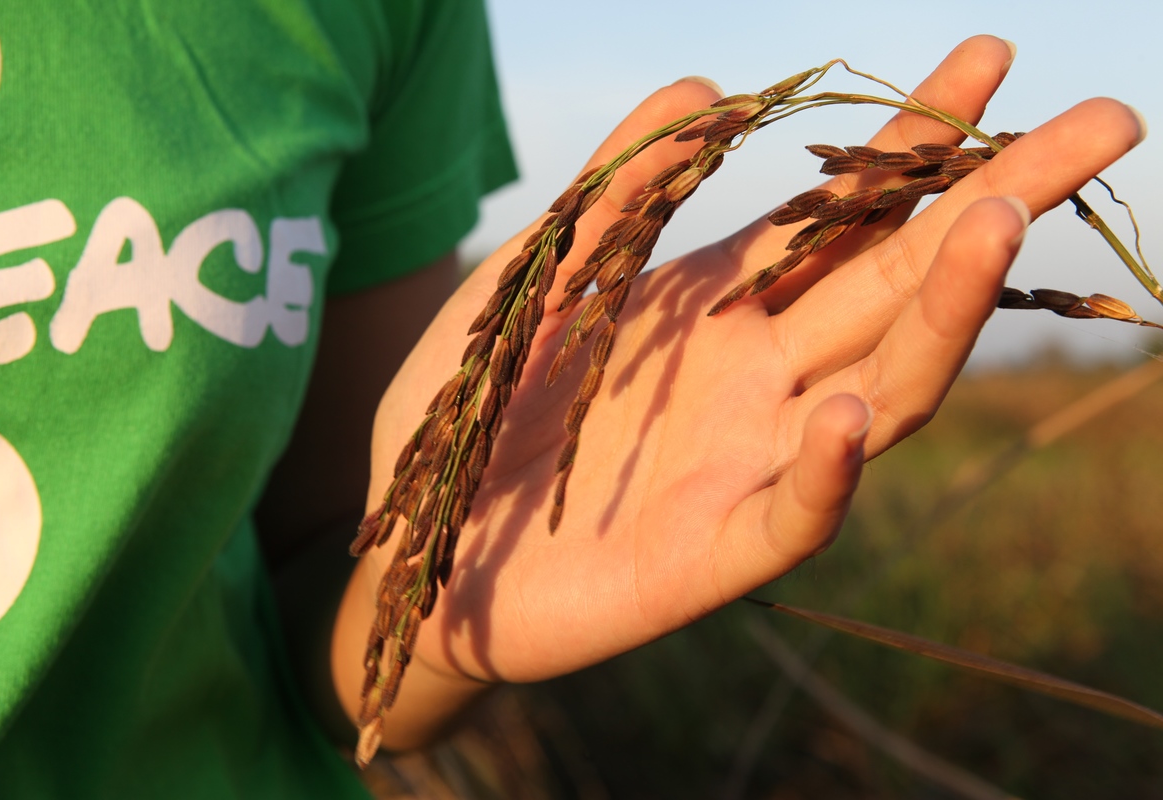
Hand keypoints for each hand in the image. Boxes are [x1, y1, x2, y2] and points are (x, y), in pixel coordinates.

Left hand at [332, 35, 1143, 746]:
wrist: (425, 543)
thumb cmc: (475, 409)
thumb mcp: (538, 277)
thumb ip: (617, 193)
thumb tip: (703, 83)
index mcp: (724, 306)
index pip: (846, 215)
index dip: (918, 142)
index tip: (987, 58)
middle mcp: (759, 378)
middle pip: (899, 286)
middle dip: (996, 202)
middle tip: (1105, 120)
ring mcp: (745, 464)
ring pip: (880, 391)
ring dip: (941, 316)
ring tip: (991, 226)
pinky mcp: (709, 555)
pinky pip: (793, 517)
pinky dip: (825, 471)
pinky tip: (845, 413)